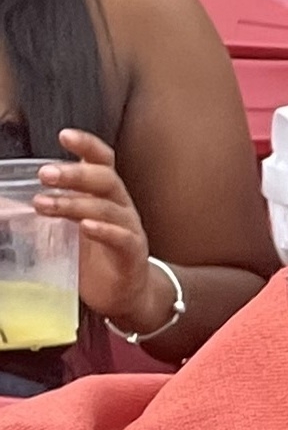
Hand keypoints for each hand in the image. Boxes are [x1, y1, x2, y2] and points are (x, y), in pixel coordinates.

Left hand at [30, 129, 161, 325]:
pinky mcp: (132, 254)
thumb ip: (43, 211)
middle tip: (45, 174)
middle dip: (74, 174)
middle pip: (105, 179)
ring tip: (45, 205)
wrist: (124, 294)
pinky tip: (86, 227)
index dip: (86, 145)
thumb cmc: (95, 257)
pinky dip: (104, 230)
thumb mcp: (64, 229)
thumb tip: (3, 204)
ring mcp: (129, 229)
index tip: (64, 135)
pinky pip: (122, 238)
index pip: (101, 160)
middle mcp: (120, 206)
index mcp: (105, 194)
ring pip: (108, 207)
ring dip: (75, 203)